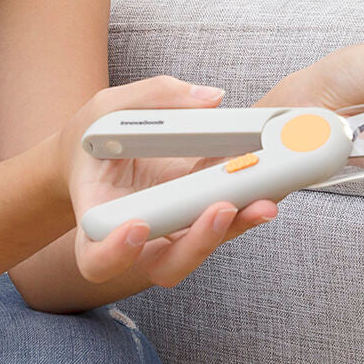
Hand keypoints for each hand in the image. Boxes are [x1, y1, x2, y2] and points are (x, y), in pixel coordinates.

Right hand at [56, 76, 277, 285]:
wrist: (100, 151)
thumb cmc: (96, 136)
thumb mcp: (109, 108)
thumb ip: (154, 98)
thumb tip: (211, 99)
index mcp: (97, 219)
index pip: (95, 258)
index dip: (115, 253)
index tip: (137, 226)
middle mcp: (135, 239)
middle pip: (164, 265)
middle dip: (198, 243)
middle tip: (221, 209)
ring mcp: (170, 232)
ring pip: (203, 248)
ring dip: (235, 228)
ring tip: (262, 200)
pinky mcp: (198, 216)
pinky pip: (224, 220)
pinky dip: (246, 202)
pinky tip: (268, 182)